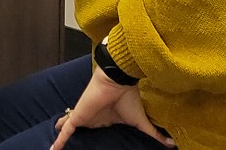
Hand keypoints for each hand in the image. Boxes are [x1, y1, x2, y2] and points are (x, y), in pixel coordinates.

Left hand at [49, 67, 173, 149]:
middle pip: (82, 129)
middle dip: (76, 136)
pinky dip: (59, 140)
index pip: (98, 129)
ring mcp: (84, 117)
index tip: (93, 144)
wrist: (118, 82)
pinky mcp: (77, 117)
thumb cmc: (128, 98)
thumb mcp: (141, 121)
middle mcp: (93, 118)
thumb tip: (172, 144)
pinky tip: (52, 149)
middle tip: (70, 147)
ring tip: (53, 147)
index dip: (94, 134)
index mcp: (106, 119)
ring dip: (62, 137)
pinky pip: (66, 130)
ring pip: (70, 129)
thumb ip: (154, 134)